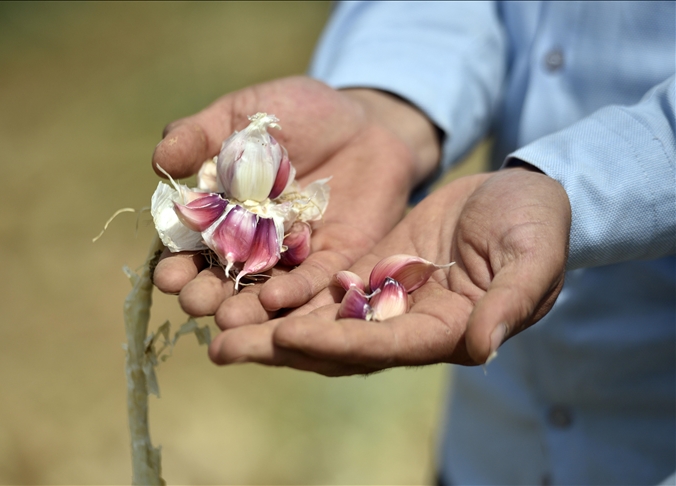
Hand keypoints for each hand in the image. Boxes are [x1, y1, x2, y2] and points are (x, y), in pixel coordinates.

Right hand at [152, 76, 440, 326]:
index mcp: (219, 214)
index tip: (166, 277)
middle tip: (195, 303)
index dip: (176, 263)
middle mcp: (251, 244)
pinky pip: (313, 279)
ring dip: (246, 307)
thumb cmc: (294, 112)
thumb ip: (199, 135)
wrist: (363, 117)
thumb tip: (160, 160)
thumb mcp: (241, 114)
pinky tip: (275, 300)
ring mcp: (293, 256)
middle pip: (223, 277)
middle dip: (207, 293)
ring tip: (228, 319)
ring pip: (264, 289)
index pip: (190, 246)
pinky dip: (294, 290)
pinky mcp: (334, 258)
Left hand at [208, 167, 570, 374]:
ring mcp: (381, 300)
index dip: (336, 343)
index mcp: (444, 331)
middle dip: (277, 348)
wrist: (521, 196)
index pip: (382, 346)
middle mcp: (404, 325)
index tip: (289, 336)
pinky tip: (237, 286)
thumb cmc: (537, 224)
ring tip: (211, 323)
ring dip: (264, 325)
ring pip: (315, 319)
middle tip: (220, 348)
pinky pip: (317, 286)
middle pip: (333, 345)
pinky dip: (280, 291)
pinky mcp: (366, 270)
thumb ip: (512, 301)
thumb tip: (483, 348)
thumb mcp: (534, 256)